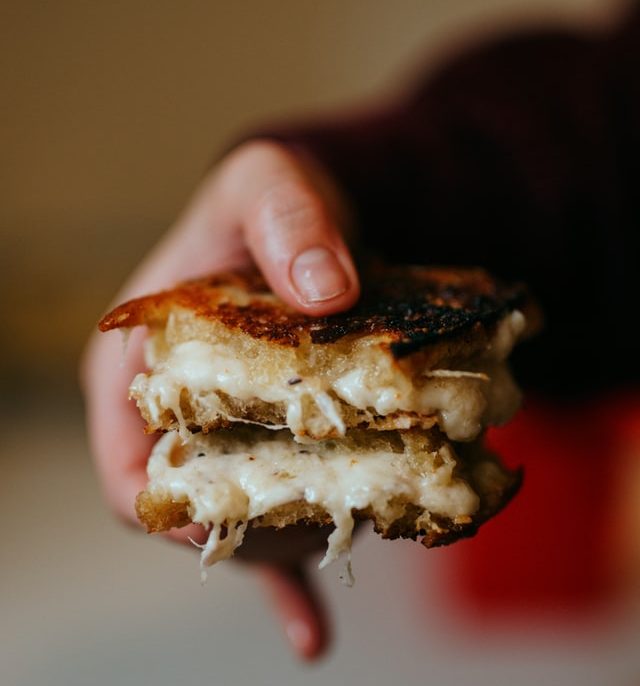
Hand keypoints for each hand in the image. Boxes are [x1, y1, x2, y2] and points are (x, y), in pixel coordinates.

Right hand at [81, 140, 358, 659]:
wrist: (310, 222)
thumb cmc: (273, 205)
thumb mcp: (272, 187)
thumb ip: (290, 222)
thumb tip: (325, 293)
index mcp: (137, 364)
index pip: (133, 471)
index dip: (177, 514)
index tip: (240, 523)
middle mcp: (170, 412)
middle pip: (192, 512)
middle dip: (247, 538)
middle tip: (318, 530)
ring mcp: (219, 438)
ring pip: (238, 522)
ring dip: (285, 550)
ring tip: (340, 546)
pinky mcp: (266, 447)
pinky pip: (268, 525)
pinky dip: (287, 580)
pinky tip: (311, 633)